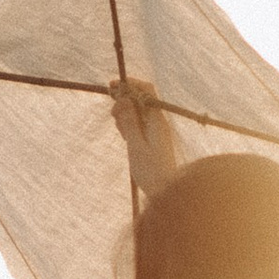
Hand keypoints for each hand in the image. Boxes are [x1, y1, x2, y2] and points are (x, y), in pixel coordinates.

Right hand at [109, 80, 182, 199]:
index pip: (146, 91)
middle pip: (141, 100)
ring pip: (139, 113)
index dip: (130, 85)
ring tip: (119, 126)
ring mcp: (157, 131)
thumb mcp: (136, 146)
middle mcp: (159, 123)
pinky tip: (124, 134)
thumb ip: (130, 121)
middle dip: (125, 101)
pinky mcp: (154, 140)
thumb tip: (124, 98)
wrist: (166, 192)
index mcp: (157, 121)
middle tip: (113, 113)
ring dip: (126, 114)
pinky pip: (141, 125)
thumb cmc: (151, 171)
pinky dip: (130, 125)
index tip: (112, 86)